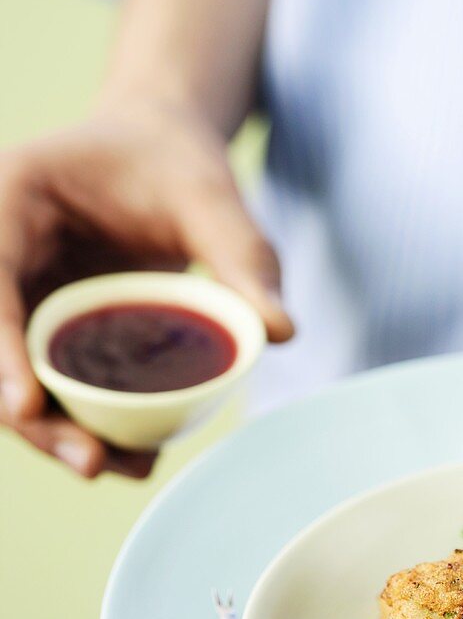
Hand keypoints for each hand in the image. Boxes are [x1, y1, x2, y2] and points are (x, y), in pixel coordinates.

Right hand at [0, 97, 292, 477]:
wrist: (162, 152)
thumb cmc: (176, 162)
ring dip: (55, 431)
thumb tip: (278, 331)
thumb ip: (244, 257)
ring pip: (16, 374)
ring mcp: (19, 292)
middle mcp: (3, 250)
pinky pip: (51, 379)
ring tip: (126, 466)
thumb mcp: (214, 199)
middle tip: (92, 463)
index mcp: (15, 196)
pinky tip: (134, 452)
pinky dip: (82, 418)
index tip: (26, 405)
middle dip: (31, 414)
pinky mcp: (44, 324)